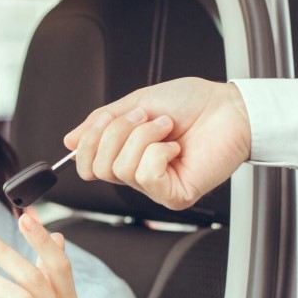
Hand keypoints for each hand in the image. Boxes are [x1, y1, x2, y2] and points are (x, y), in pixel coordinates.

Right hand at [63, 78, 252, 210]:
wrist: (228, 107)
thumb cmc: (191, 103)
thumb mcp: (135, 102)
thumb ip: (101, 123)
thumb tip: (69, 140)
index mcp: (127, 155)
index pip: (87, 165)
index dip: (88, 141)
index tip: (108, 117)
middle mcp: (138, 175)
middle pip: (98, 167)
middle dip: (118, 133)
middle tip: (145, 117)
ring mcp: (156, 188)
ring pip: (121, 169)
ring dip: (143, 137)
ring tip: (166, 127)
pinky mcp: (174, 196)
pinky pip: (146, 175)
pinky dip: (158, 152)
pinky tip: (176, 147)